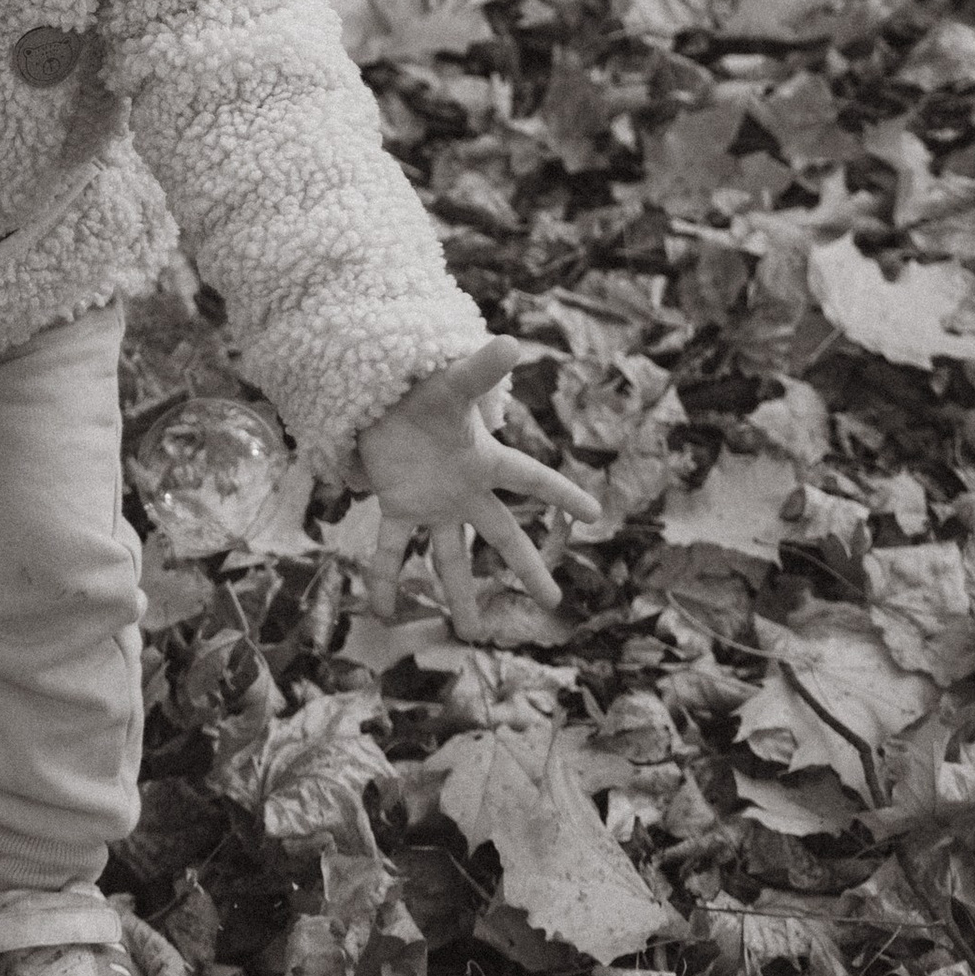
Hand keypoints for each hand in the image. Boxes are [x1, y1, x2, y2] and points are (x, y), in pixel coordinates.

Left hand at [354, 338, 602, 638]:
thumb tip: (511, 342)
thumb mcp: (452, 383)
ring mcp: (433, 503)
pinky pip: (392, 550)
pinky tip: (379, 611)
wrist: (382, 393)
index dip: (563, 495)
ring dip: (460, 595)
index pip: (533, 479)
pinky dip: (383, 579)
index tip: (596, 515)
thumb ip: (480, 370)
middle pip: (503, 535)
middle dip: (528, 568)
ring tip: (470, 633)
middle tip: (553, 602)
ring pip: (451, 557)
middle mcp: (465, 489)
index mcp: (486, 460)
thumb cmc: (423, 387)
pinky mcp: (398, 506)